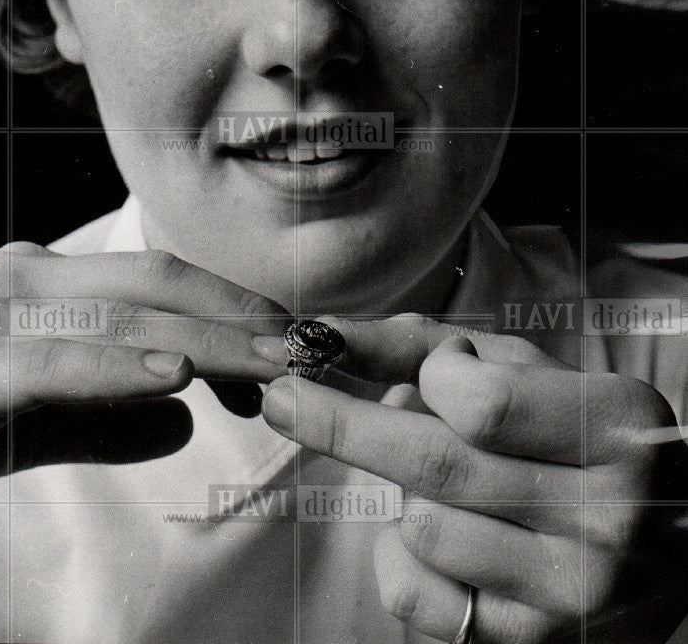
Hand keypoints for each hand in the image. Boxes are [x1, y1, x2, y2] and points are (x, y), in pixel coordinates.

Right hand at [0, 243, 287, 492]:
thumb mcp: (28, 417)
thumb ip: (100, 413)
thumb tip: (181, 413)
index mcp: (46, 288)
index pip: (162, 285)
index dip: (235, 306)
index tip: (295, 341)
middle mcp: (24, 286)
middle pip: (158, 289)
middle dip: (242, 315)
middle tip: (314, 349)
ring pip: (120, 317)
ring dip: (207, 337)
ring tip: (276, 361)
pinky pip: (49, 364)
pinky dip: (114, 367)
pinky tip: (174, 377)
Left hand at [261, 314, 687, 642]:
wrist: (664, 539)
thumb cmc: (578, 435)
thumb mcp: (526, 371)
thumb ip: (427, 345)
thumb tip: (326, 335)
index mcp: (616, 432)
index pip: (482, 405)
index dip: (437, 378)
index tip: (431, 373)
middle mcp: (604, 522)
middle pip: (433, 466)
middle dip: (338, 421)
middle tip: (283, 394)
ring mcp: (568, 596)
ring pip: (418, 526)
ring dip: (401, 490)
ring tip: (446, 478)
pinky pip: (411, 593)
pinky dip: (397, 551)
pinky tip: (439, 530)